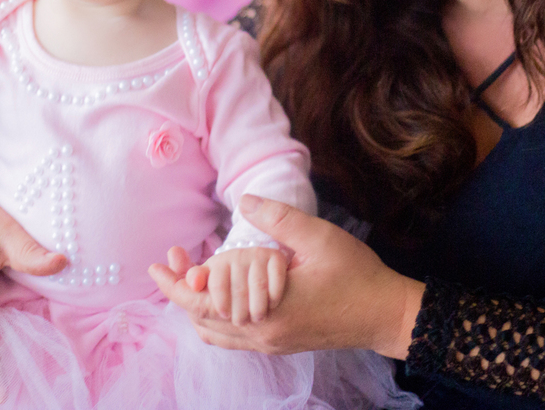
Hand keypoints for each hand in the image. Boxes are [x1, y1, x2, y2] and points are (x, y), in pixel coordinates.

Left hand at [150, 195, 425, 358]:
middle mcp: (263, 334)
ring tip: (193, 273)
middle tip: (175, 260)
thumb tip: (244, 200)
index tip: (159, 264)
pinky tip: (221, 291)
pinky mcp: (279, 343)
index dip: (176, 284)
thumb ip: (279, 219)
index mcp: (268, 310)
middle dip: (182, 290)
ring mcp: (270, 343)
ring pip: (214, 333)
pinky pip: (232, 337)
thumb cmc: (356, 275)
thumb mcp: (320, 238)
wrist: (385, 315)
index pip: (204, 303)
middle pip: (202, 320)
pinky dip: (216, 317)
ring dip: (197, 306)